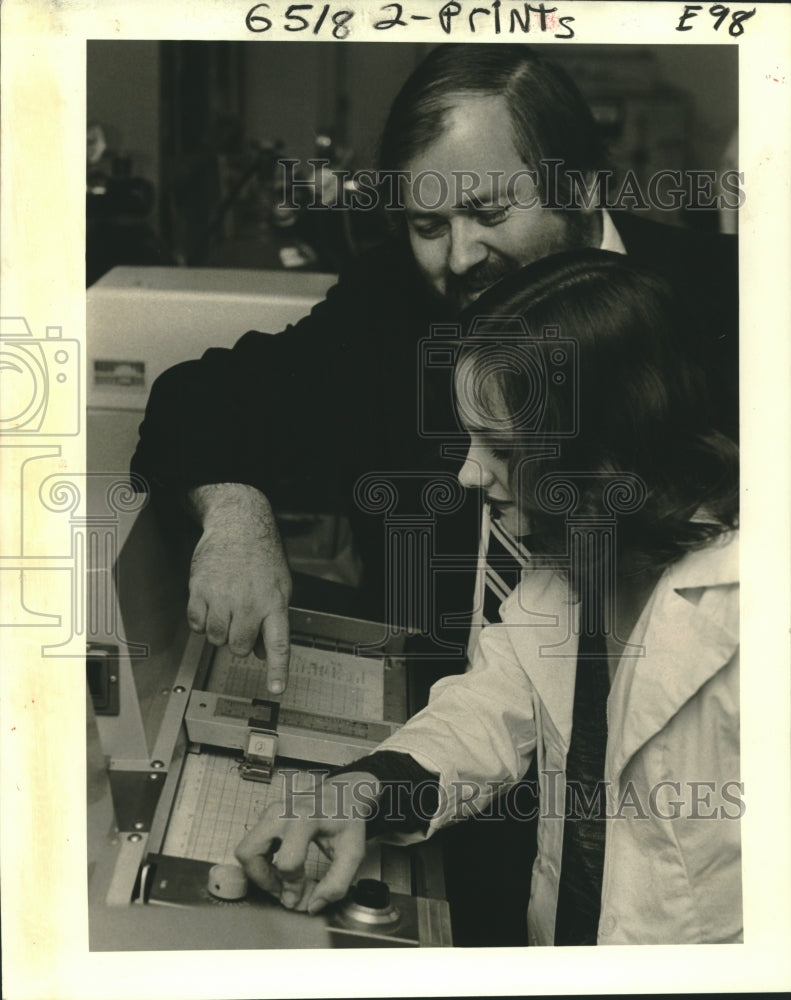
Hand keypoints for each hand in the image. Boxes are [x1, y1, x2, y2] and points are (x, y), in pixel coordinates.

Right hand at [186, 483, 291, 693]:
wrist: (238, 523)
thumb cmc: (262, 556)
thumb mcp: (280, 586)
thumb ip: (273, 621)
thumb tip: (264, 654)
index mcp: (274, 603)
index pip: (279, 643)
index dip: (278, 670)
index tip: (277, 690)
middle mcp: (249, 602)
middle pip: (239, 647)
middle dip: (239, 642)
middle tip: (242, 622)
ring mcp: (222, 596)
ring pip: (215, 639)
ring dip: (219, 632)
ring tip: (227, 609)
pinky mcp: (199, 590)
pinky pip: (196, 625)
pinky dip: (201, 622)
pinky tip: (210, 604)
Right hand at [235, 773, 378, 913]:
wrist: (343, 794)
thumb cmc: (346, 820)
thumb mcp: (352, 852)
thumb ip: (337, 883)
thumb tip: (313, 905)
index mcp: (305, 819)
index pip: (287, 863)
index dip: (292, 888)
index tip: (300, 897)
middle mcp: (282, 812)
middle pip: (250, 853)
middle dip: (263, 880)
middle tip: (282, 890)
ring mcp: (270, 812)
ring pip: (245, 850)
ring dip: (259, 872)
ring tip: (281, 879)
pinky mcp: (266, 816)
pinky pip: (250, 844)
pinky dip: (260, 861)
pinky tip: (280, 865)